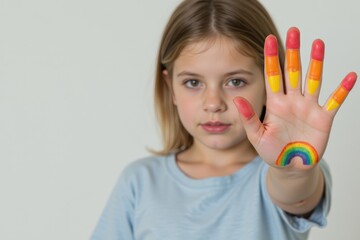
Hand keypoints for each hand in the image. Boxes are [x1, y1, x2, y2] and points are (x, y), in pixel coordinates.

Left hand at [234, 27, 356, 169]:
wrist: (289, 166)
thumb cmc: (272, 151)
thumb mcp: (256, 136)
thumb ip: (249, 118)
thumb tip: (237, 99)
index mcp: (275, 103)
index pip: (272, 75)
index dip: (271, 58)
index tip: (269, 39)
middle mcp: (292, 101)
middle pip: (293, 71)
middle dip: (293, 52)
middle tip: (294, 32)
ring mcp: (308, 107)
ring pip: (313, 80)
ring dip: (316, 63)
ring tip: (318, 44)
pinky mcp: (323, 118)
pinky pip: (335, 101)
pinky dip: (342, 90)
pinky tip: (350, 76)